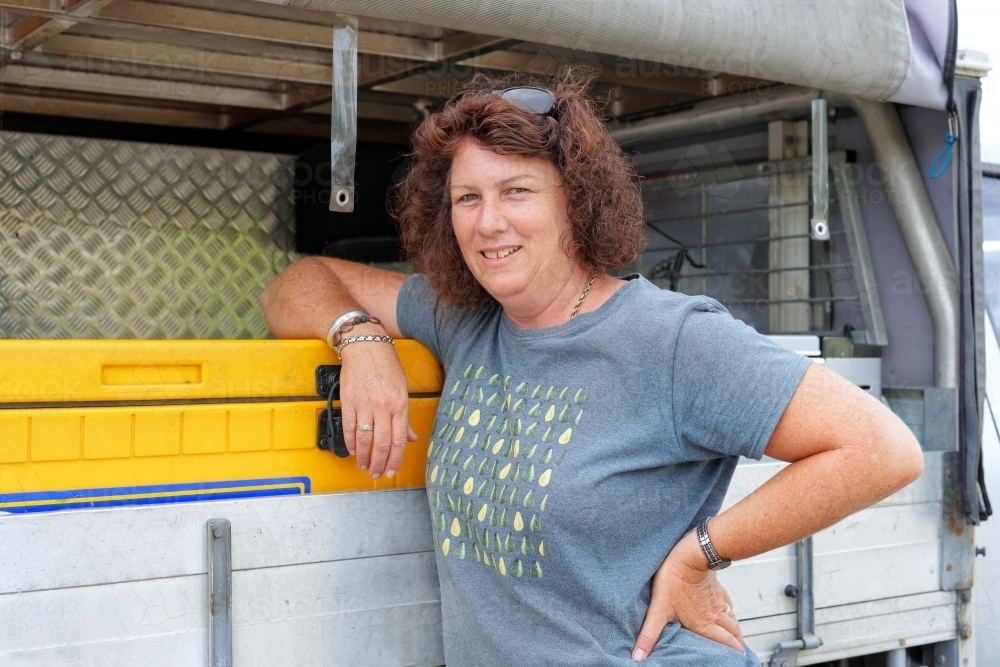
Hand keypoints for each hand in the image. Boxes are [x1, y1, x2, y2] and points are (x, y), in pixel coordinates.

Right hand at [338, 326, 417, 478]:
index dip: (395, 459)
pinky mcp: (349, 402)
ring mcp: (365, 405)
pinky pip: (349, 428)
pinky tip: (352, 450)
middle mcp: (383, 407)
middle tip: (377, 474)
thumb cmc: (386, 364)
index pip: (399, 440)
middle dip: (380, 463)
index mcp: (399, 404)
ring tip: (363, 466)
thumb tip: (410, 437)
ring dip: (364, 456)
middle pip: (382, 443)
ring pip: (364, 439)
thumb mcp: (402, 388)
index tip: (392, 471)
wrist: (364, 346)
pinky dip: (350, 442)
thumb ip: (404, 416)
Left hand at [632, 527, 743, 660]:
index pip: (725, 644)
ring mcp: (717, 601)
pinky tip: (728, 612)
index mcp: (703, 624)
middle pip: (733, 634)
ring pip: (733, 619)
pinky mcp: (716, 588)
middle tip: (740, 654)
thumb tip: (638, 655)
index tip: (738, 661)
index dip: (734, 654)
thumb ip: (649, 634)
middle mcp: (715, 615)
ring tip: (737, 639)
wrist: (691, 554)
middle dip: (737, 646)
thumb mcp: (659, 609)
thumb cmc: (674, 579)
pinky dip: (730, 613)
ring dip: (736, 631)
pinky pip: (728, 604)